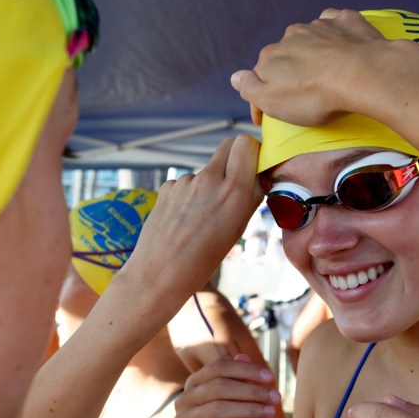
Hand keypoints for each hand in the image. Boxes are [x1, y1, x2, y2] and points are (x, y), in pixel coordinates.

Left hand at [119, 135, 262, 314]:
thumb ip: (249, 198)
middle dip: (235, 158)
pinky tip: (184, 219)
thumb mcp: (237, 230)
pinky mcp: (167, 186)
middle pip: (228, 146)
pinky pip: (187, 183)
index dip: (252, 152)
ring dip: (209, 184)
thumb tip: (258, 176)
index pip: (246, 144)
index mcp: (234, 192)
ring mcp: (186, 181)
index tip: (253, 166)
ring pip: (206, 170)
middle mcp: (210, 180)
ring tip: (202, 217)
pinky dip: (189, 196)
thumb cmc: (203, 260)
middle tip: (233, 181)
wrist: (160, 274)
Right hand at [173, 354, 278, 417]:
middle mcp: (182, 402)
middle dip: (251, 390)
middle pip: (218, 387)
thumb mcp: (243, 402)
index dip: (245, 369)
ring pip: (217, 409)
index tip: (269, 377)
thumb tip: (245, 355)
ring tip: (270, 411)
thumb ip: (242, 380)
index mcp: (193, 385)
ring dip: (249, 408)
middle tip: (275, 397)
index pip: (218, 367)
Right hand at [231, 8, 385, 126]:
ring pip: (308, 38)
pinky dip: (334, 33)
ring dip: (310, 53)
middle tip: (301, 95)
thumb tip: (235, 77)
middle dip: (288, 73)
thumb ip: (250, 88)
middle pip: (284, 57)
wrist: (363, 74)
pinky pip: (334, 23)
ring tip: (323, 73)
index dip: (260, 100)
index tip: (266, 120)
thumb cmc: (315, 96)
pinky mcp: (345, 21)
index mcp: (270, 57)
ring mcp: (319, 26)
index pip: (258, 78)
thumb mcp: (273, 102)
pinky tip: (341, 45)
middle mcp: (290, 36)